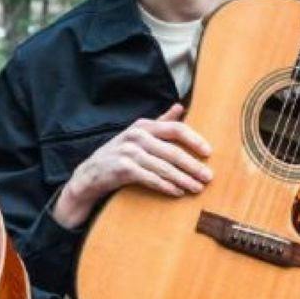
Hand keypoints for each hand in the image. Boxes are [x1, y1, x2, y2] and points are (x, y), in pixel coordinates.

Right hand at [52, 103, 212, 227]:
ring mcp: (129, 152)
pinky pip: (151, 179)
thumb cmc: (120, 153)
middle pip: (173, 151)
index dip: (194, 140)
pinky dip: (166, 186)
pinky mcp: (123, 169)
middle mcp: (137, 136)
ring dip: (183, 179)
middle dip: (193, 166)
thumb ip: (160, 121)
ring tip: (197, 188)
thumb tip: (180, 106)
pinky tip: (177, 192)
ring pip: (164, 167)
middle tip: (208, 177)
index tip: (209, 153)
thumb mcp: (138, 134)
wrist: (90, 174)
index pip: (175, 129)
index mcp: (144, 125)